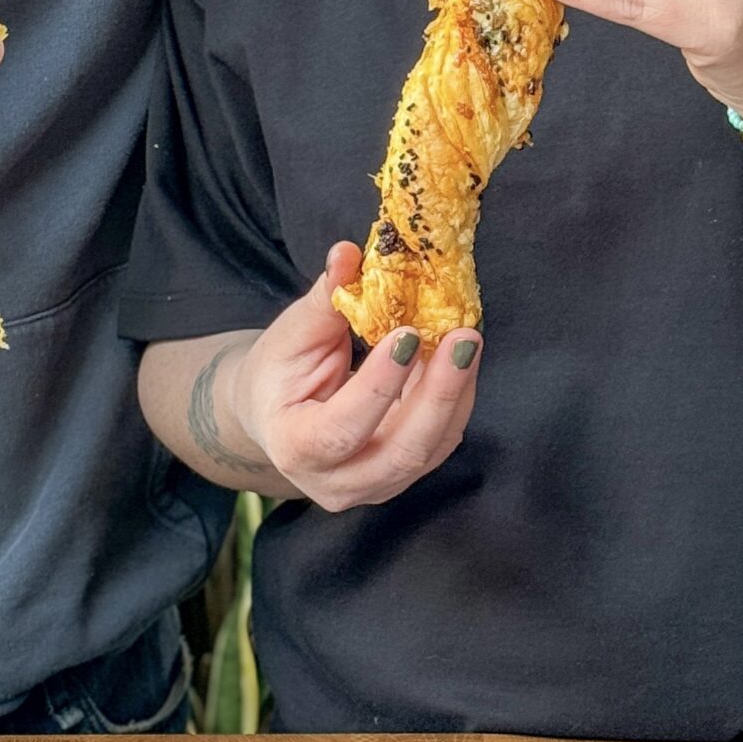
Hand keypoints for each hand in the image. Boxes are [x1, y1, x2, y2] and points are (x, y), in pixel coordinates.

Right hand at [227, 243, 481, 511]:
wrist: (276, 413)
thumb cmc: (280, 371)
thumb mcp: (292, 333)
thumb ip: (326, 299)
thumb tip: (348, 255)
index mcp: (294, 447)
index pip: (341, 429)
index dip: (379, 386)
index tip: (408, 334)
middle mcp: (335, 482)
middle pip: (400, 452)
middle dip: (439, 394)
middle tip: (464, 339)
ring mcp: (372, 487)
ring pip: (429, 450)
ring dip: (455, 393)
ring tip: (465, 341)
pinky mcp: (401, 476)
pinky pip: (440, 443)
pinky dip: (454, 399)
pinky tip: (457, 360)